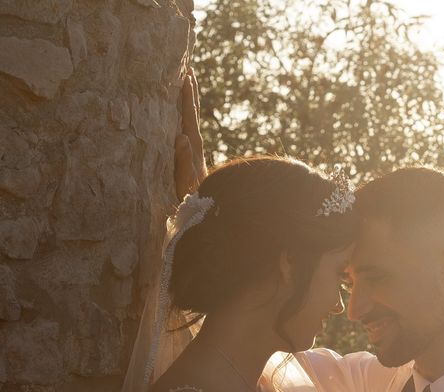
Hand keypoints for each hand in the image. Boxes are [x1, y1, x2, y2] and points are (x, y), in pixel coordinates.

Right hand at [175, 68, 206, 200]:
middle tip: (187, 68)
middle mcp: (195, 145)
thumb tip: (182, 137)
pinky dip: (185, 115)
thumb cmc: (191, 199)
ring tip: (185, 81)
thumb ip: (184, 161)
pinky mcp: (191, 156)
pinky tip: (180, 112)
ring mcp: (194, 150)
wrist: (204, 212)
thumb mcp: (185, 182)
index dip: (187, 96)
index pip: (190, 116)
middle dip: (190, 91)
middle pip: (193, 113)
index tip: (186, 75)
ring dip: (188, 100)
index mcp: (193, 147)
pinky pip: (187, 128)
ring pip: (191, 119)